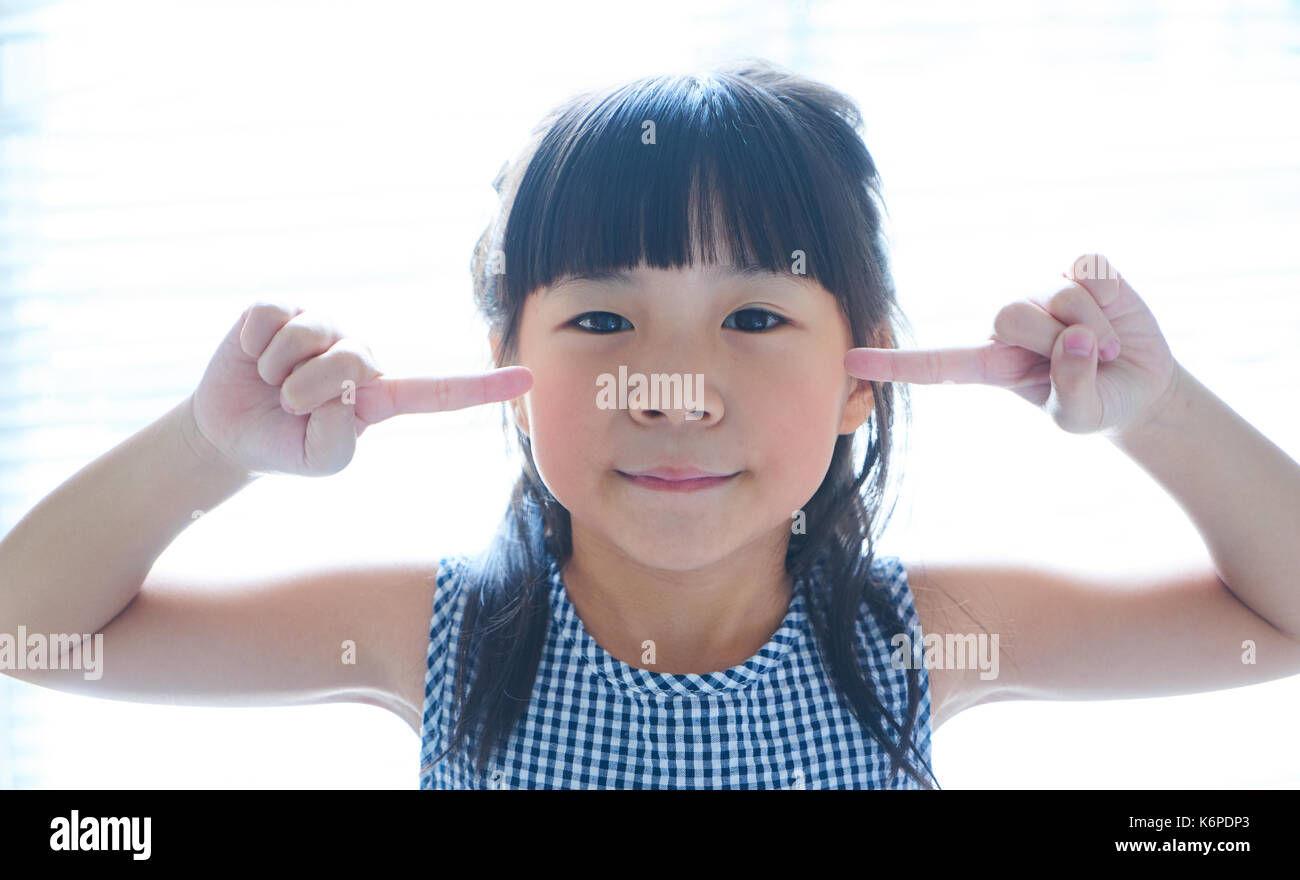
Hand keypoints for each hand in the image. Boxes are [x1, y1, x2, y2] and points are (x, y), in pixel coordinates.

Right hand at [187, 302, 532, 475]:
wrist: (230, 435)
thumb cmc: (285, 447)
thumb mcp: (320, 461)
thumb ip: (338, 439)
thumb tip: (342, 392)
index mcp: (380, 396)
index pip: (437, 392)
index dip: (481, 388)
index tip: (528, 380)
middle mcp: (360, 357)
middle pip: (354, 360)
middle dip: (312, 388)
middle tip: (290, 404)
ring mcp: (325, 328)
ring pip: (312, 335)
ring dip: (279, 368)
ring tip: (272, 381)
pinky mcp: (284, 308)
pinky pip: (273, 317)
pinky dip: (255, 345)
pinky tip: (253, 356)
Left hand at [844, 253, 1179, 436]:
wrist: (1140, 383)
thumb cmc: (1097, 401)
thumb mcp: (1080, 416)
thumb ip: (1071, 389)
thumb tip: (1072, 338)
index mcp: (992, 365)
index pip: (936, 364)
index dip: (895, 363)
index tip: (850, 361)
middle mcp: (1007, 323)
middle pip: (1009, 315)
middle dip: (1054, 342)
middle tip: (1083, 361)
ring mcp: (1040, 290)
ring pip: (1056, 296)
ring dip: (1092, 329)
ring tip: (1101, 348)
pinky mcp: (1075, 268)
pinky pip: (1089, 273)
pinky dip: (1111, 301)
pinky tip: (1112, 316)